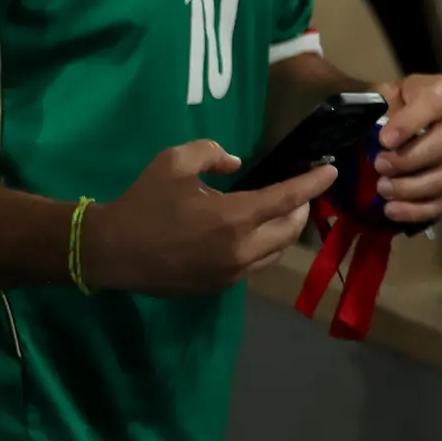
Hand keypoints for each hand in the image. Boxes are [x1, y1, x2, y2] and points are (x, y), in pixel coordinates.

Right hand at [82, 138, 327, 294]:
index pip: (288, 199)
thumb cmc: (143, 203)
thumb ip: (212, 153)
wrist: (109, 251)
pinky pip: (254, 266)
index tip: (332, 171)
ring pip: (276, 252)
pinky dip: (262, 248)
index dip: (313, 183)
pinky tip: (251, 234)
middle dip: (302, 208)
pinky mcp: (218, 287)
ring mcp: (230, 273)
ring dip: (284, 231)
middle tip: (299, 192)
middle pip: (290, 230)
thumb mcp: (174, 162)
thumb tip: (237, 163)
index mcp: (234, 218)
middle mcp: (240, 250)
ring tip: (280, 212)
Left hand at [372, 71, 441, 224]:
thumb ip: (382, 106)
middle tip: (379, 166)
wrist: (423, 117)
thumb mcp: (391, 93)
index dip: (408, 124)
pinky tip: (393, 211)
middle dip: (409, 160)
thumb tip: (371, 133)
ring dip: (412, 189)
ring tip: (383, 189)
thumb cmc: (404, 103)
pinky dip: (419, 210)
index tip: (384, 140)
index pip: (433, 106)